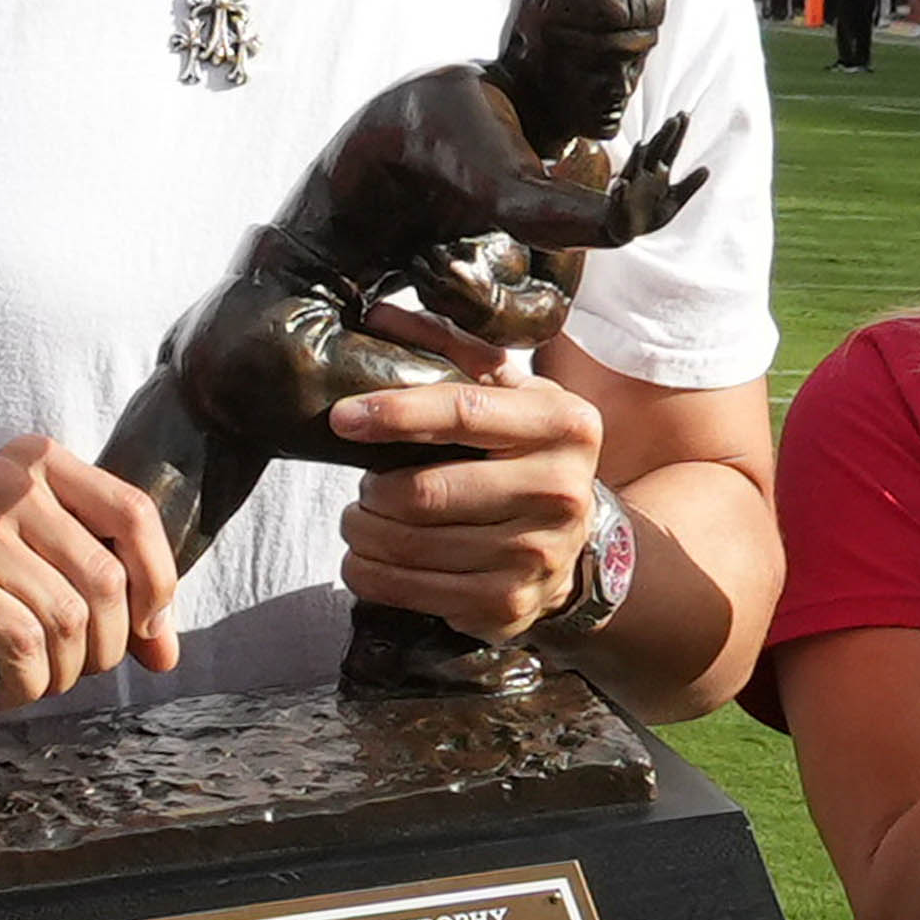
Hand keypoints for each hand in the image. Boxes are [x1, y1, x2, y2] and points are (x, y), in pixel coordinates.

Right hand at [0, 433, 178, 704]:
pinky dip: (24, 684)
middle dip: (104, 646)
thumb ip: (105, 588)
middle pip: (105, 578)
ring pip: (68, 619)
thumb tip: (165, 649)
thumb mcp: (37, 558)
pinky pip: (23, 646)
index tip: (149, 633)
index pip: (133, 514)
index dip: (158, 584)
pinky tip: (3, 687)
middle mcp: (9, 483)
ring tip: (33, 678)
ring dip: (61, 672)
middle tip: (72, 669)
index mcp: (39, 463)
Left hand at [329, 349, 607, 642]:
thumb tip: (380, 316)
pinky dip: (371, 574)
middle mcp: (559, 490)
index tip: (343, 418)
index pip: (462, 411)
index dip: (394, 414)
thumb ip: (451, 349)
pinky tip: (369, 558)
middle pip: (424, 491)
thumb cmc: (527, 456)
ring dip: (363, 531)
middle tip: (365, 484)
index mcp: (562, 424)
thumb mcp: (509, 394)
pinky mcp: (506, 603)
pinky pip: (411, 590)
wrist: (576, 545)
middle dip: (372, 489)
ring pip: (408, 544)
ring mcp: (535, 554)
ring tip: (363, 519)